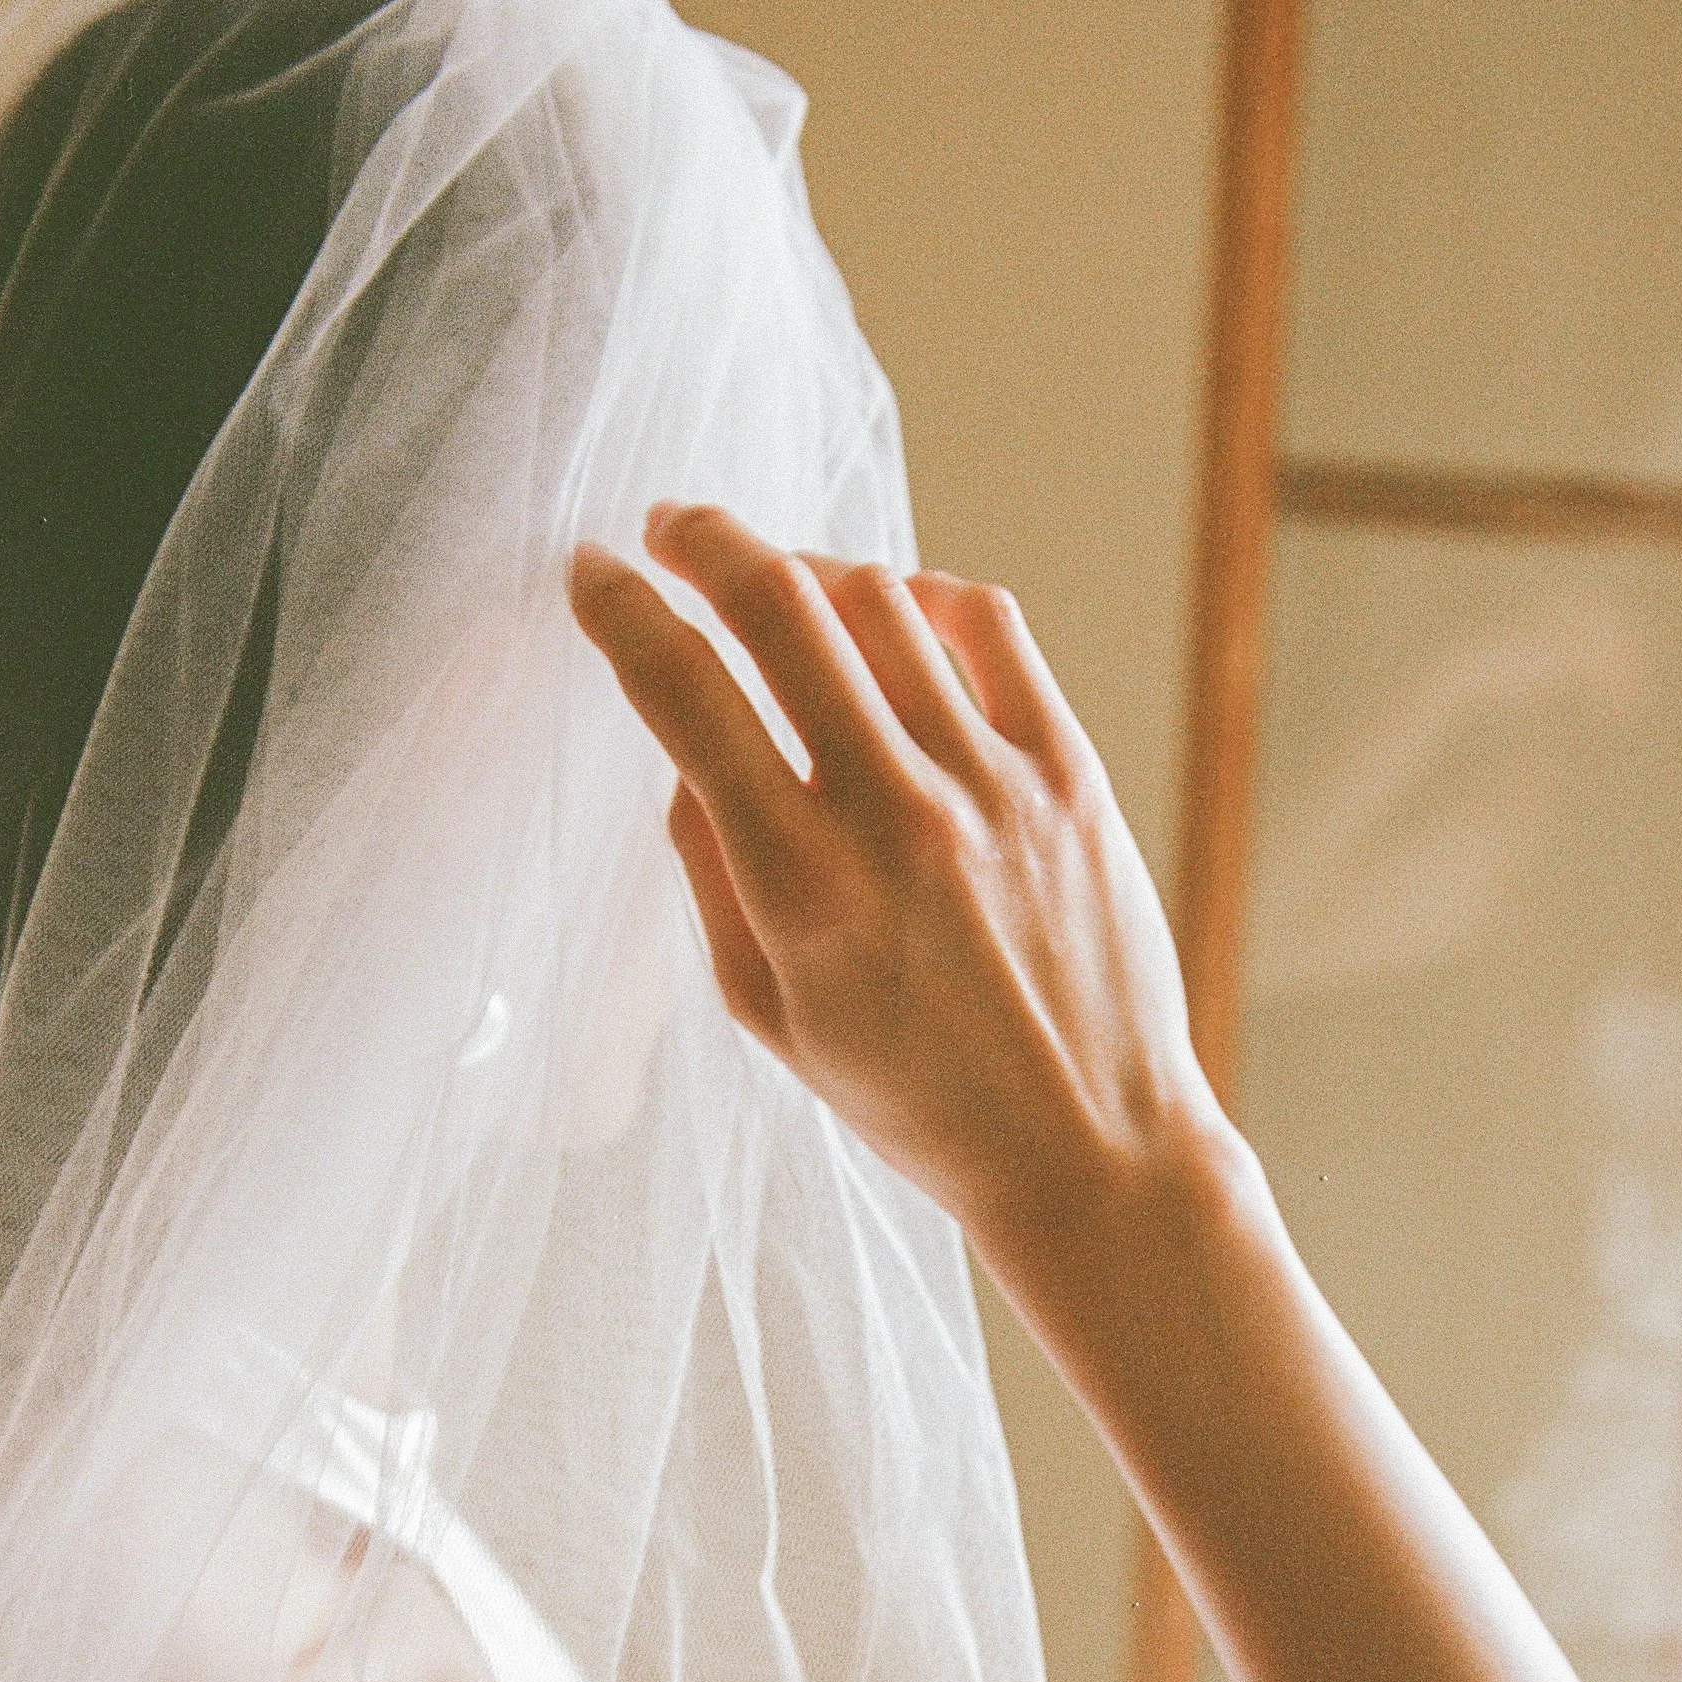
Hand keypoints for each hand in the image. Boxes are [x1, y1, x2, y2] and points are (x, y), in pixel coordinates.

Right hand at [566, 506, 1220, 1264]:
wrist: (1088, 1152)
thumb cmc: (916, 1101)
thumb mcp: (770, 1016)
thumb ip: (711, 874)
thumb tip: (687, 753)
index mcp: (800, 888)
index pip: (684, 694)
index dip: (621, 609)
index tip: (593, 574)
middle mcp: (895, 820)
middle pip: (777, 604)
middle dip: (705, 541)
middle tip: (673, 529)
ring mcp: (993, 787)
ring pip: (880, 600)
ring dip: (810, 570)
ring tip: (782, 590)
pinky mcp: (1070, 776)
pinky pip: (988, 628)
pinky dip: (925, 598)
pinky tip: (896, 618)